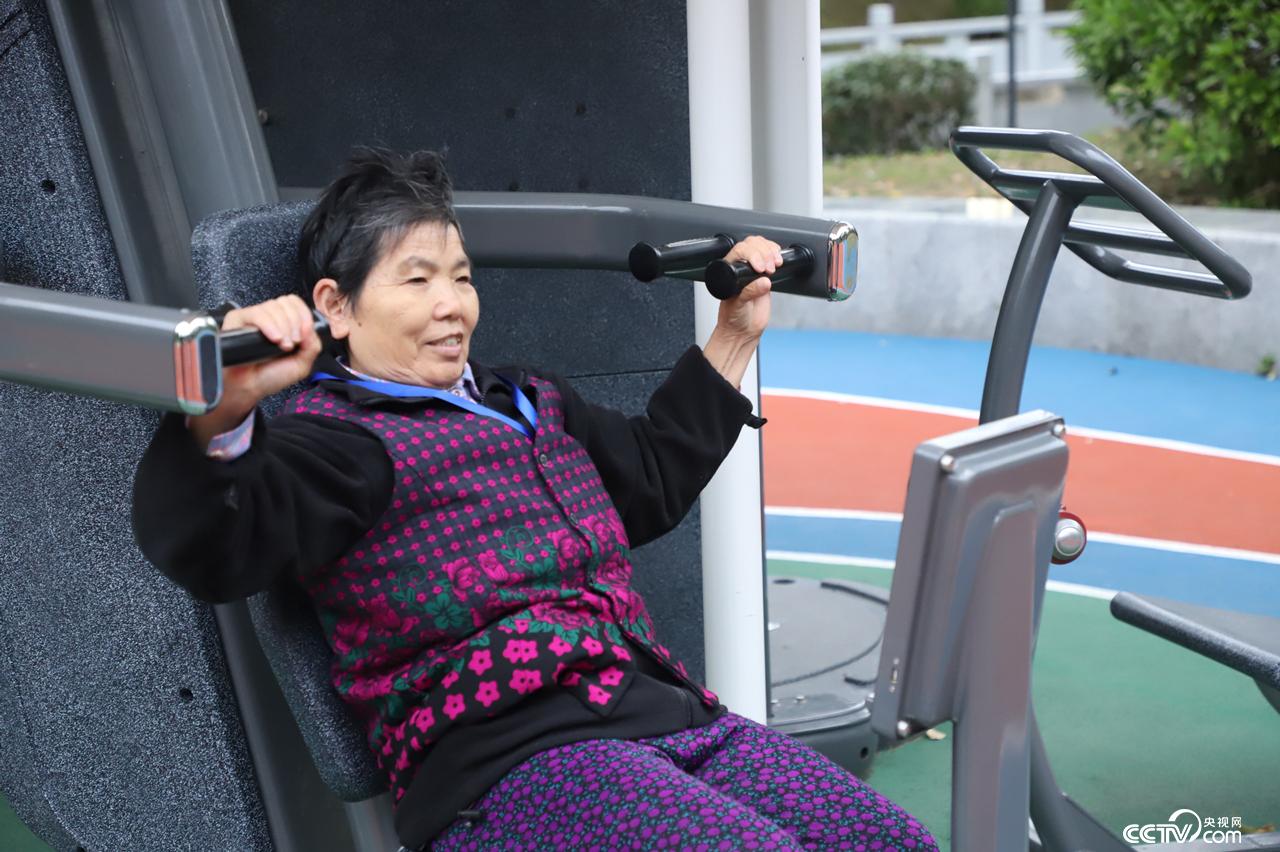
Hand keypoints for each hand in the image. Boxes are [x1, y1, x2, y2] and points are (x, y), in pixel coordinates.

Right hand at [188, 295, 321, 447]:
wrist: (249, 388)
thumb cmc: (270, 376)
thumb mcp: (302, 363)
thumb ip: (312, 344)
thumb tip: (309, 326)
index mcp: (284, 323)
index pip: (296, 303)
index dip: (304, 316)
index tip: (303, 335)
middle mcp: (269, 317)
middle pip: (286, 303)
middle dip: (294, 324)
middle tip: (291, 344)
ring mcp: (253, 317)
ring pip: (273, 307)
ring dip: (283, 327)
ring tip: (281, 346)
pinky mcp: (238, 319)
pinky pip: (256, 313)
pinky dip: (269, 325)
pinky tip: (273, 339)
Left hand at [715, 235, 779, 341]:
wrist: (742, 331)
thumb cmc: (733, 318)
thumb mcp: (738, 305)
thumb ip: (749, 292)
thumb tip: (764, 282)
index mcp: (728, 270)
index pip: (740, 251)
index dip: (752, 255)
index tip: (760, 268)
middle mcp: (740, 268)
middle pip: (752, 245)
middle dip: (764, 252)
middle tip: (769, 268)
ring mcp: (753, 271)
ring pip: (762, 247)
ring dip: (771, 251)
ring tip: (775, 265)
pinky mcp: (766, 277)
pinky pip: (771, 258)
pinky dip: (777, 255)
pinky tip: (779, 262)